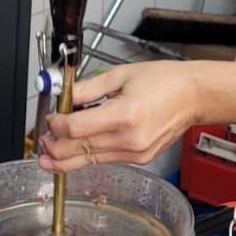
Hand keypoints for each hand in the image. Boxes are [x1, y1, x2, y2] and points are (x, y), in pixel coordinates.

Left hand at [38, 61, 201, 172]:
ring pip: (89, 160)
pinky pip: (105, 160)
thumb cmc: (165, 81)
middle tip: (42, 141)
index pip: (76, 128)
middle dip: (55, 146)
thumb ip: (88, 88)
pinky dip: (88, 156)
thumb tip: (64, 96)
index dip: (57, 125)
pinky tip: (76, 152)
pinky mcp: (140, 159)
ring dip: (66, 158)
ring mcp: (135, 153)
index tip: (51, 118)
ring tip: (49, 155)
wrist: (193, 96)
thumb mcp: (121, 75)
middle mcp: (130, 139)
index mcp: (125, 114)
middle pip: (78, 149)